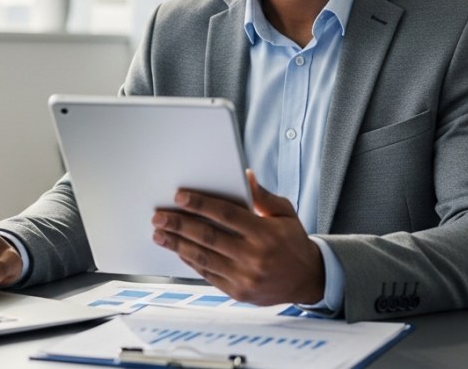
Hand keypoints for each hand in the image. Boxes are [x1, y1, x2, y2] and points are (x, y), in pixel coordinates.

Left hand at [151, 170, 324, 305]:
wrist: (308, 279)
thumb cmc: (293, 241)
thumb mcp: (285, 212)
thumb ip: (262, 196)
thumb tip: (244, 175)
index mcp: (265, 233)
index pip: (226, 214)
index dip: (200, 204)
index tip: (179, 196)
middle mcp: (254, 256)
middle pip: (208, 236)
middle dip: (179, 224)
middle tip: (159, 216)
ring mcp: (244, 277)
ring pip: (203, 257)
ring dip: (177, 244)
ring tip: (160, 233)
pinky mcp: (238, 292)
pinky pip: (208, 274)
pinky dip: (190, 261)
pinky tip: (178, 249)